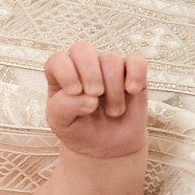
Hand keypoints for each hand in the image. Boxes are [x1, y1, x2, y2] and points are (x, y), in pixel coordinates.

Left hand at [45, 42, 147, 157]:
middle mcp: (83, 66)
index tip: (75, 92)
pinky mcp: (131, 74)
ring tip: (113, 111)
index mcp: (60, 75)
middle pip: (82, 48)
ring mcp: (107, 68)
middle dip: (90, 73)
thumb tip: (89, 98)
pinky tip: (131, 90)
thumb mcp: (61, 123)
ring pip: (111, 59)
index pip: (58, 60)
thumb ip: (64, 107)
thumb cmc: (79, 130)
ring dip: (113, 88)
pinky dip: (136, 74)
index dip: (66, 72)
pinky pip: (137, 61)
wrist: (106, 146)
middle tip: (95, 95)